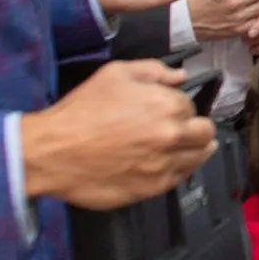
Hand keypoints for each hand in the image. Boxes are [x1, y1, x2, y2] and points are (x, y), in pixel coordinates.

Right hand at [21, 59, 216, 208]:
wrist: (53, 152)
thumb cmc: (82, 109)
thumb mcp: (115, 74)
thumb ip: (154, 71)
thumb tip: (181, 77)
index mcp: (167, 105)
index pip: (190, 105)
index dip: (178, 106)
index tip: (165, 110)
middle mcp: (173, 135)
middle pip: (205, 133)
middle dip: (195, 128)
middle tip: (179, 129)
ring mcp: (166, 164)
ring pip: (199, 158)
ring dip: (194, 150)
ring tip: (179, 147)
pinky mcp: (155, 188)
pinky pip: (181, 178)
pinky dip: (179, 170)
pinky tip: (166, 164)